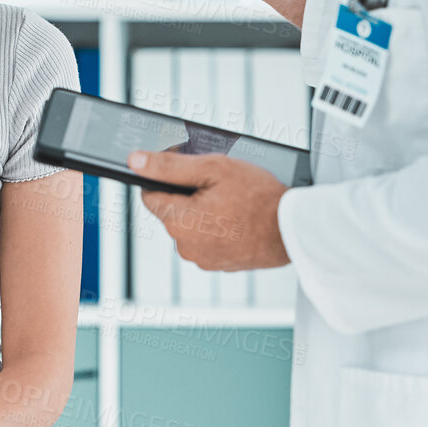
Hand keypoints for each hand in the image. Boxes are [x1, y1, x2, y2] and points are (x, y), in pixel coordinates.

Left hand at [129, 150, 292, 270]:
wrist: (293, 230)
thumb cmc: (259, 197)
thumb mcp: (213, 169)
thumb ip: (170, 166)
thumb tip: (134, 161)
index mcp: (178, 222)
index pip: (150, 195)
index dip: (166, 178)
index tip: (188, 171)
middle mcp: (184, 246)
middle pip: (171, 211)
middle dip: (188, 195)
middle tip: (218, 185)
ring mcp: (202, 259)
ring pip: (189, 226)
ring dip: (203, 212)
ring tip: (232, 203)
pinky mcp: (218, 265)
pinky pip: (206, 240)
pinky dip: (216, 228)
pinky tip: (237, 218)